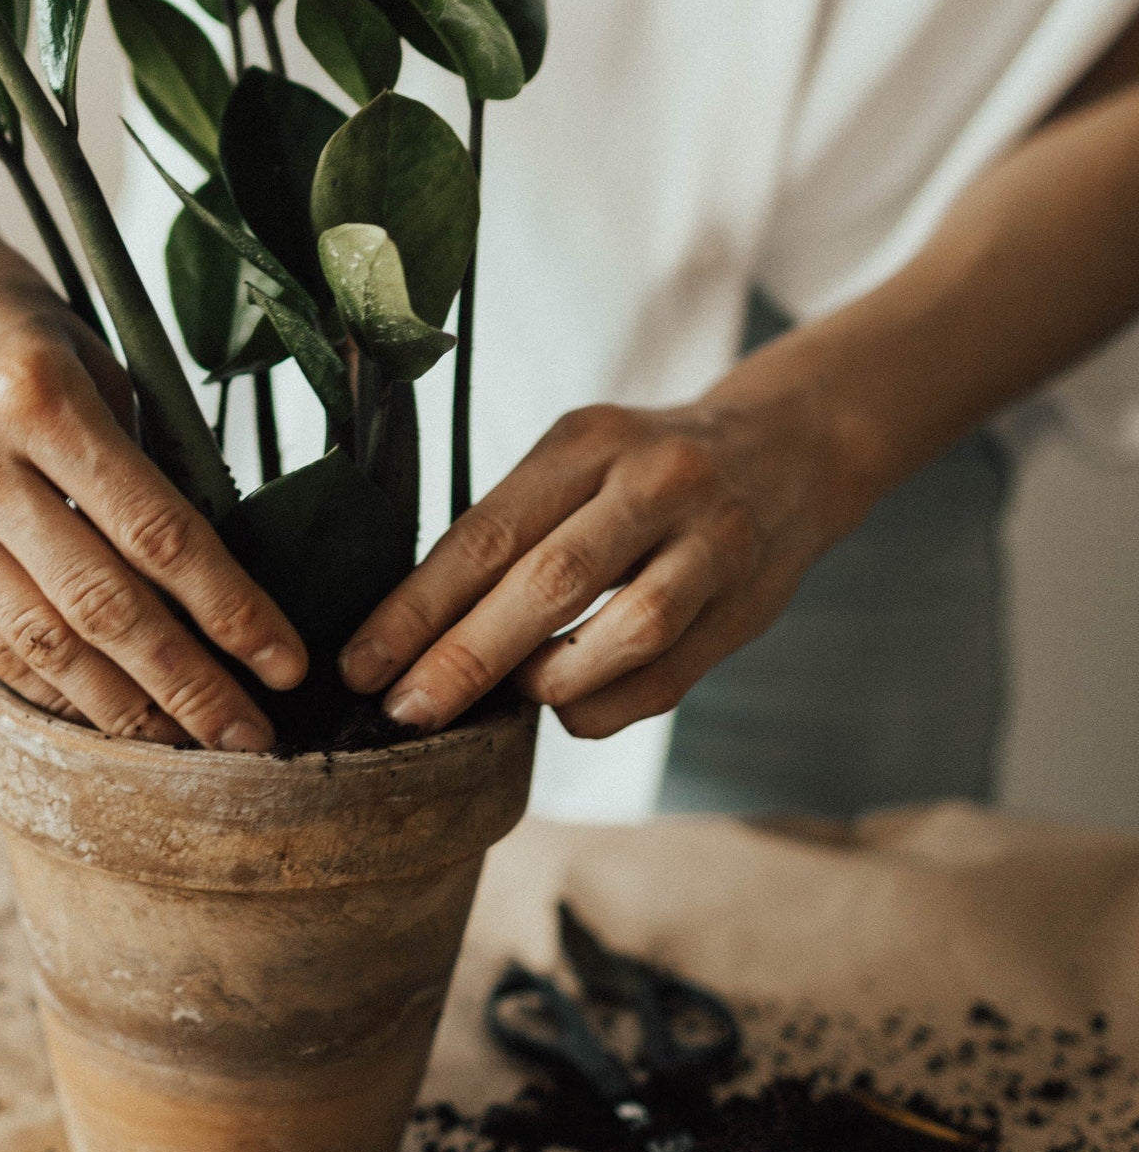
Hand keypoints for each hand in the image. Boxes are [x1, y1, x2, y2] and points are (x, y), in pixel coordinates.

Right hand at [0, 109, 305, 749]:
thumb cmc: (2, 301)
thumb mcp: (87, 349)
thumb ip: (139, 450)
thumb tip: (206, 557)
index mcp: (40, 396)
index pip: (157, 531)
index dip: (229, 609)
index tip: (286, 661)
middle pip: (102, 606)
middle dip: (188, 686)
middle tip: (252, 742)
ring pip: (39, 640)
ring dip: (121, 707)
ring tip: (185, 749)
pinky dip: (46, 682)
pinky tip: (99, 713)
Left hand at [337, 384, 858, 739]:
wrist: (790, 448)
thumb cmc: (645, 469)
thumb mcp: (579, 460)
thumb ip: (514, 530)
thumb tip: (415, 629)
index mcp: (588, 440)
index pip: (487, 531)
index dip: (417, 606)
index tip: (361, 663)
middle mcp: (654, 482)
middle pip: (549, 580)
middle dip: (465, 656)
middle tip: (404, 710)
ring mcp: (711, 541)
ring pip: (626, 629)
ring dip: (549, 679)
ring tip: (503, 702)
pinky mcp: (748, 601)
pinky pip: (670, 674)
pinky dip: (606, 704)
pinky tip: (566, 709)